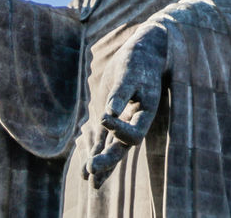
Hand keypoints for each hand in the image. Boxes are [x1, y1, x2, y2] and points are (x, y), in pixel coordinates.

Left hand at [84, 23, 167, 188]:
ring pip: (112, 149)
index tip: (105, 116)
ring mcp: (123, 123)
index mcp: (145, 114)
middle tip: (91, 169)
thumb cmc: (138, 61)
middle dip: (108, 161)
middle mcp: (135, 123)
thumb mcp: (130, 73)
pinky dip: (94, 154)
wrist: (142, 54)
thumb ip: (121, 93)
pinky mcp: (110, 119)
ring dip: (100, 163)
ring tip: (86, 176)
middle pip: (122, 149)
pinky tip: (85, 172)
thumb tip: (110, 113)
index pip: (134, 135)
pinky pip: (103, 142)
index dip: (119, 130)